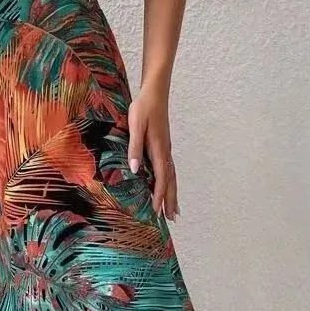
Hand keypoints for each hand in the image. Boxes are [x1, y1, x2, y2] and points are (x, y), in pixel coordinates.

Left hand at [127, 85, 178, 220]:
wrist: (155, 92)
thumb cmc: (143, 108)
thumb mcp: (135, 126)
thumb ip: (134, 148)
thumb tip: (135, 170)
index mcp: (159, 150)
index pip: (161, 178)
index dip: (160, 196)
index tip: (157, 212)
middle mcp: (166, 152)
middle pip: (171, 181)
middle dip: (171, 200)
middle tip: (172, 218)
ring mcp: (166, 149)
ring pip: (172, 176)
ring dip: (173, 193)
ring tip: (174, 209)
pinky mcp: (164, 146)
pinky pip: (169, 169)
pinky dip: (170, 182)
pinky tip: (168, 186)